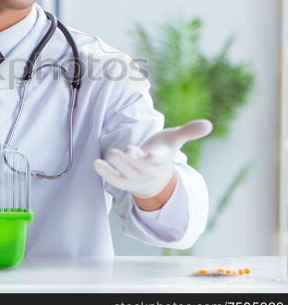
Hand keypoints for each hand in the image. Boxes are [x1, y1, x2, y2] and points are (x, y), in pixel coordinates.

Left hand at [94, 119, 212, 197]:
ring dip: (118, 164)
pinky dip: (105, 172)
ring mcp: (134, 177)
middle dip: (133, 160)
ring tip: (112, 153)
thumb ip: (189, 131)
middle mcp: (147, 170)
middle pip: (140, 167)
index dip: (153, 158)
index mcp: (160, 160)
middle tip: (126, 150)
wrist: (154, 175)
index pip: (157, 160)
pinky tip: (96, 162)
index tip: (150, 154)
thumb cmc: (162, 151)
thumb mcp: (174, 139)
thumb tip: (209, 124)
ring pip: (126, 173)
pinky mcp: (122, 181)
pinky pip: (113, 178)